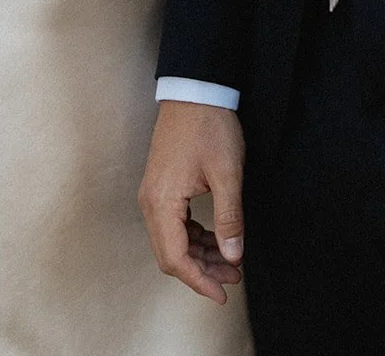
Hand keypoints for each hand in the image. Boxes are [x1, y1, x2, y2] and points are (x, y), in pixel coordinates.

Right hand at [140, 102, 245, 303]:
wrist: (195, 89)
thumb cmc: (209, 125)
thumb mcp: (227, 173)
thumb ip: (229, 218)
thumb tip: (233, 255)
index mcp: (162, 202)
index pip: (175, 258)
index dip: (199, 281)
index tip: (222, 294)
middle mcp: (151, 202)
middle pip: (171, 254)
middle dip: (202, 270)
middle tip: (233, 276)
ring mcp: (154, 194)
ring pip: (173, 240)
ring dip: (200, 255)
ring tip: (231, 260)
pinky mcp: (162, 186)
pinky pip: (174, 224)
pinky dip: (195, 237)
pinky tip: (216, 238)